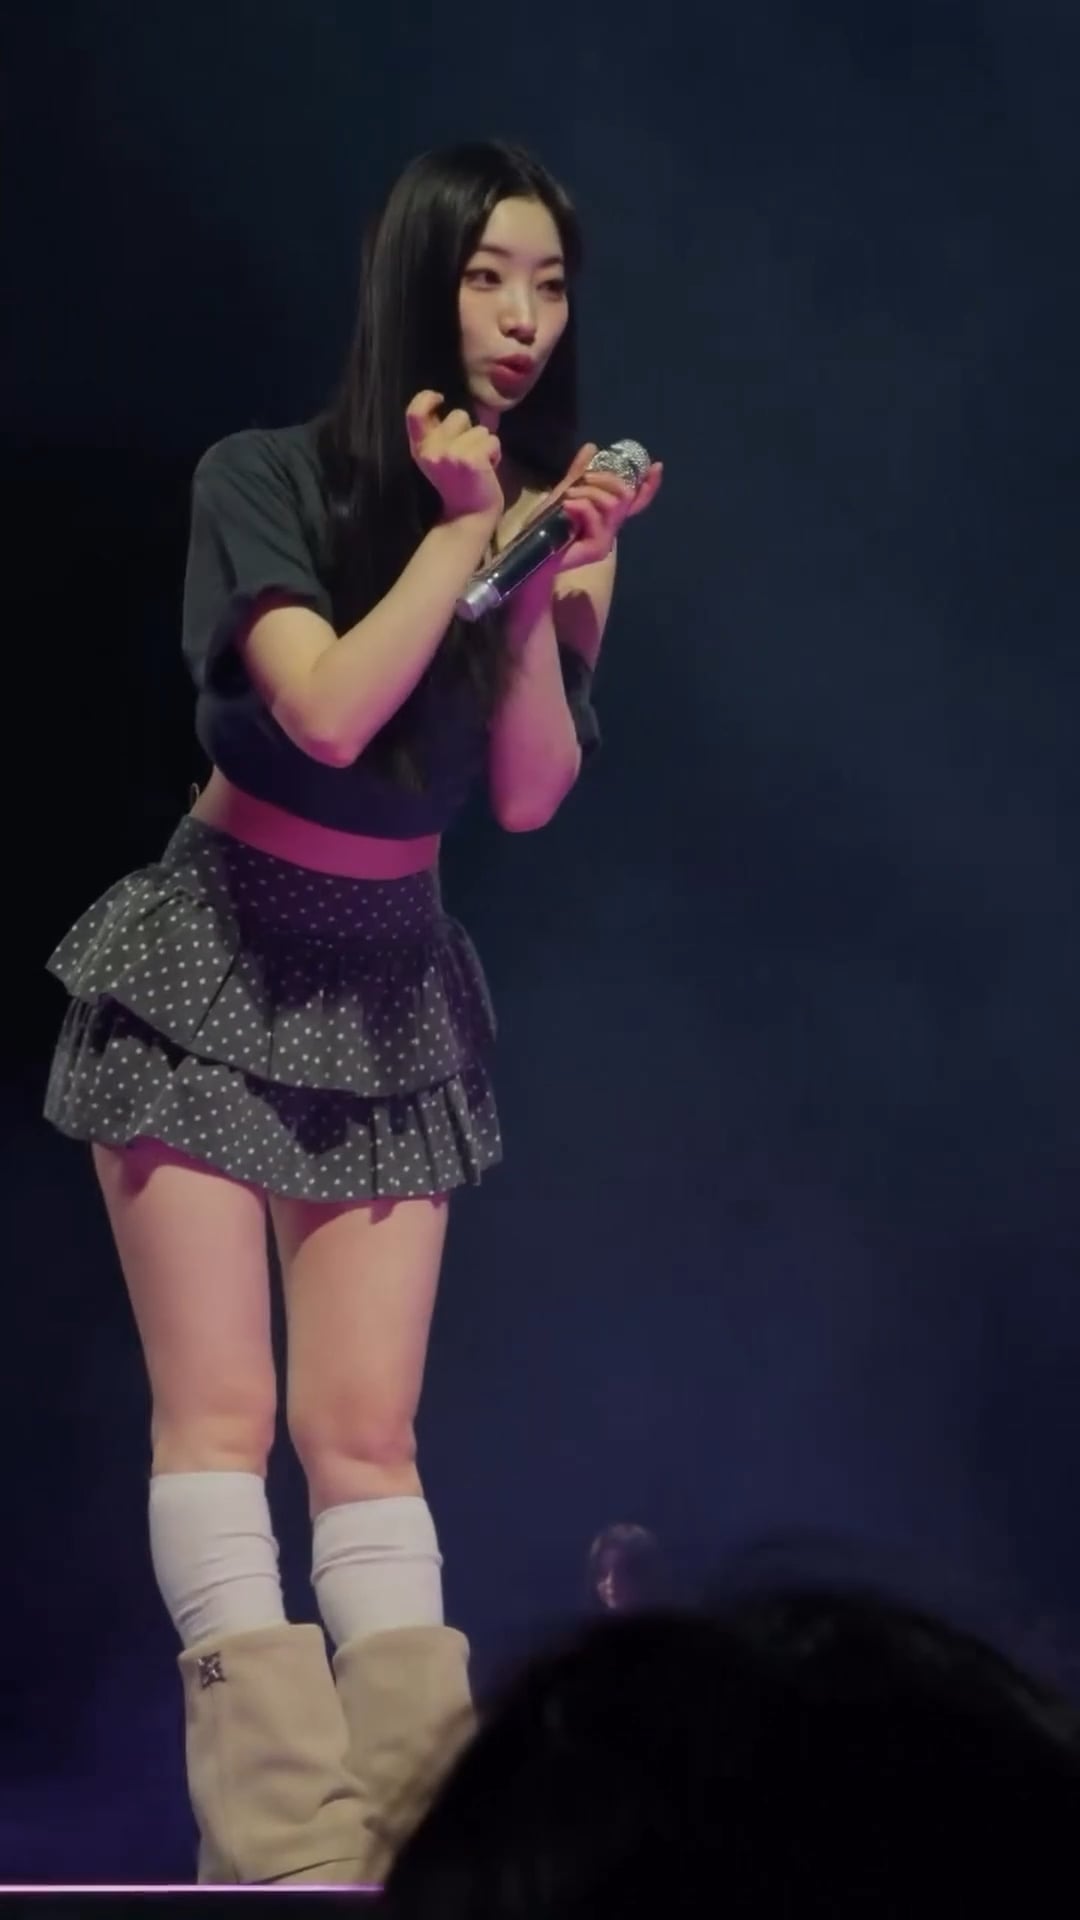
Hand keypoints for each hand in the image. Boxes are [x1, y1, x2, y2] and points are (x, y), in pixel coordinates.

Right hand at [406, 390, 503, 523]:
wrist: (468, 517)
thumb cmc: (458, 485)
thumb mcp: (439, 457)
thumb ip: (440, 434)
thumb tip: (457, 412)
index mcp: (420, 447)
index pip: (414, 412)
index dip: (426, 398)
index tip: (440, 399)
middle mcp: (432, 449)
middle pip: (459, 415)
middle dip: (469, 430)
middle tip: (468, 456)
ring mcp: (451, 454)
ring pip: (480, 429)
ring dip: (484, 445)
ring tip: (478, 466)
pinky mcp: (471, 459)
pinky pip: (492, 441)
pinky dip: (495, 454)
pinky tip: (487, 470)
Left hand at [541, 443, 664, 573]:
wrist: (530, 551)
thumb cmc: (546, 526)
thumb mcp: (564, 492)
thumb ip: (579, 473)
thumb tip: (592, 447)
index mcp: (607, 516)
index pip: (636, 502)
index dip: (649, 485)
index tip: (655, 465)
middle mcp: (611, 529)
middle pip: (626, 496)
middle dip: (606, 479)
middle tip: (584, 477)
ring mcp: (606, 540)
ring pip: (613, 504)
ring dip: (590, 492)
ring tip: (569, 494)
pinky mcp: (597, 548)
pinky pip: (596, 517)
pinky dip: (581, 505)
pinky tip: (566, 506)